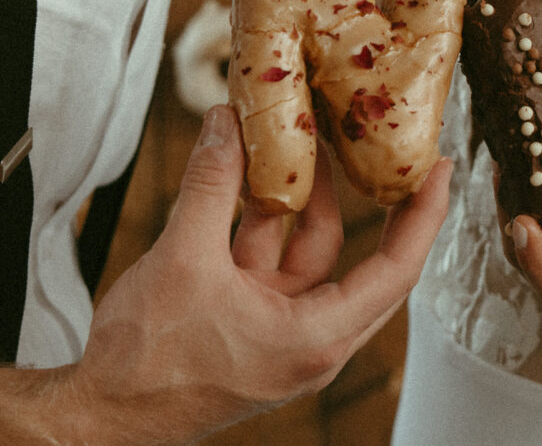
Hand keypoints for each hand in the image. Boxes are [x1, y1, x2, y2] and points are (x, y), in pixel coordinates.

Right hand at [71, 105, 451, 440]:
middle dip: (372, 202)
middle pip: (364, 260)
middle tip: (387, 153)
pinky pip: (272, 261)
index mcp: (316, 337)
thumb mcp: (183, 259)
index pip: (397, 270)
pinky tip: (249, 177)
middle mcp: (311, 337)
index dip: (424, 216)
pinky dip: (262, 219)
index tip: (441, 172)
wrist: (100, 415)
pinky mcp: (251, 321)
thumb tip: (223, 126)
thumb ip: (209, 186)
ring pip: (310, 253)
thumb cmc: (147, 366)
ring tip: (300, 143)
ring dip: (303, 199)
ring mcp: (281, 328)